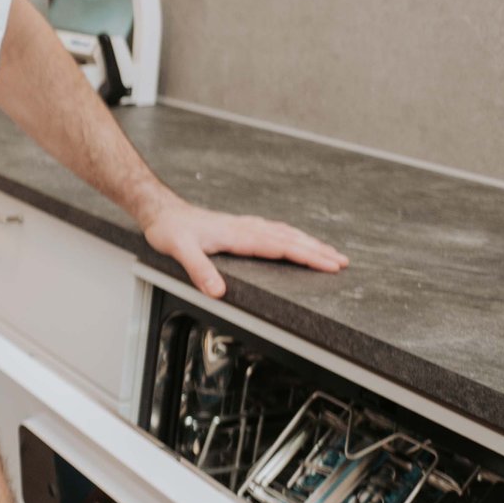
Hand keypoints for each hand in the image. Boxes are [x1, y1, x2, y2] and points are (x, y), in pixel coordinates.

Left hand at [141, 197, 346, 299]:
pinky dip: (292, 236)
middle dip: (318, 251)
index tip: (329, 265)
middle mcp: (246, 227)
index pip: (281, 247)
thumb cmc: (169, 229)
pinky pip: (274, 230)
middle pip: (290, 239)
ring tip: (330, 252)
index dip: (307, 256)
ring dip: (309, 243)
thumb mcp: (180, 250)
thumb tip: (218, 292)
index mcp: (238, 234)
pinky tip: (297, 239)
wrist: (160, 210)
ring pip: (285, 233)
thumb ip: (200, 270)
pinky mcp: (239, 227)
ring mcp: (244, 226)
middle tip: (343, 262)